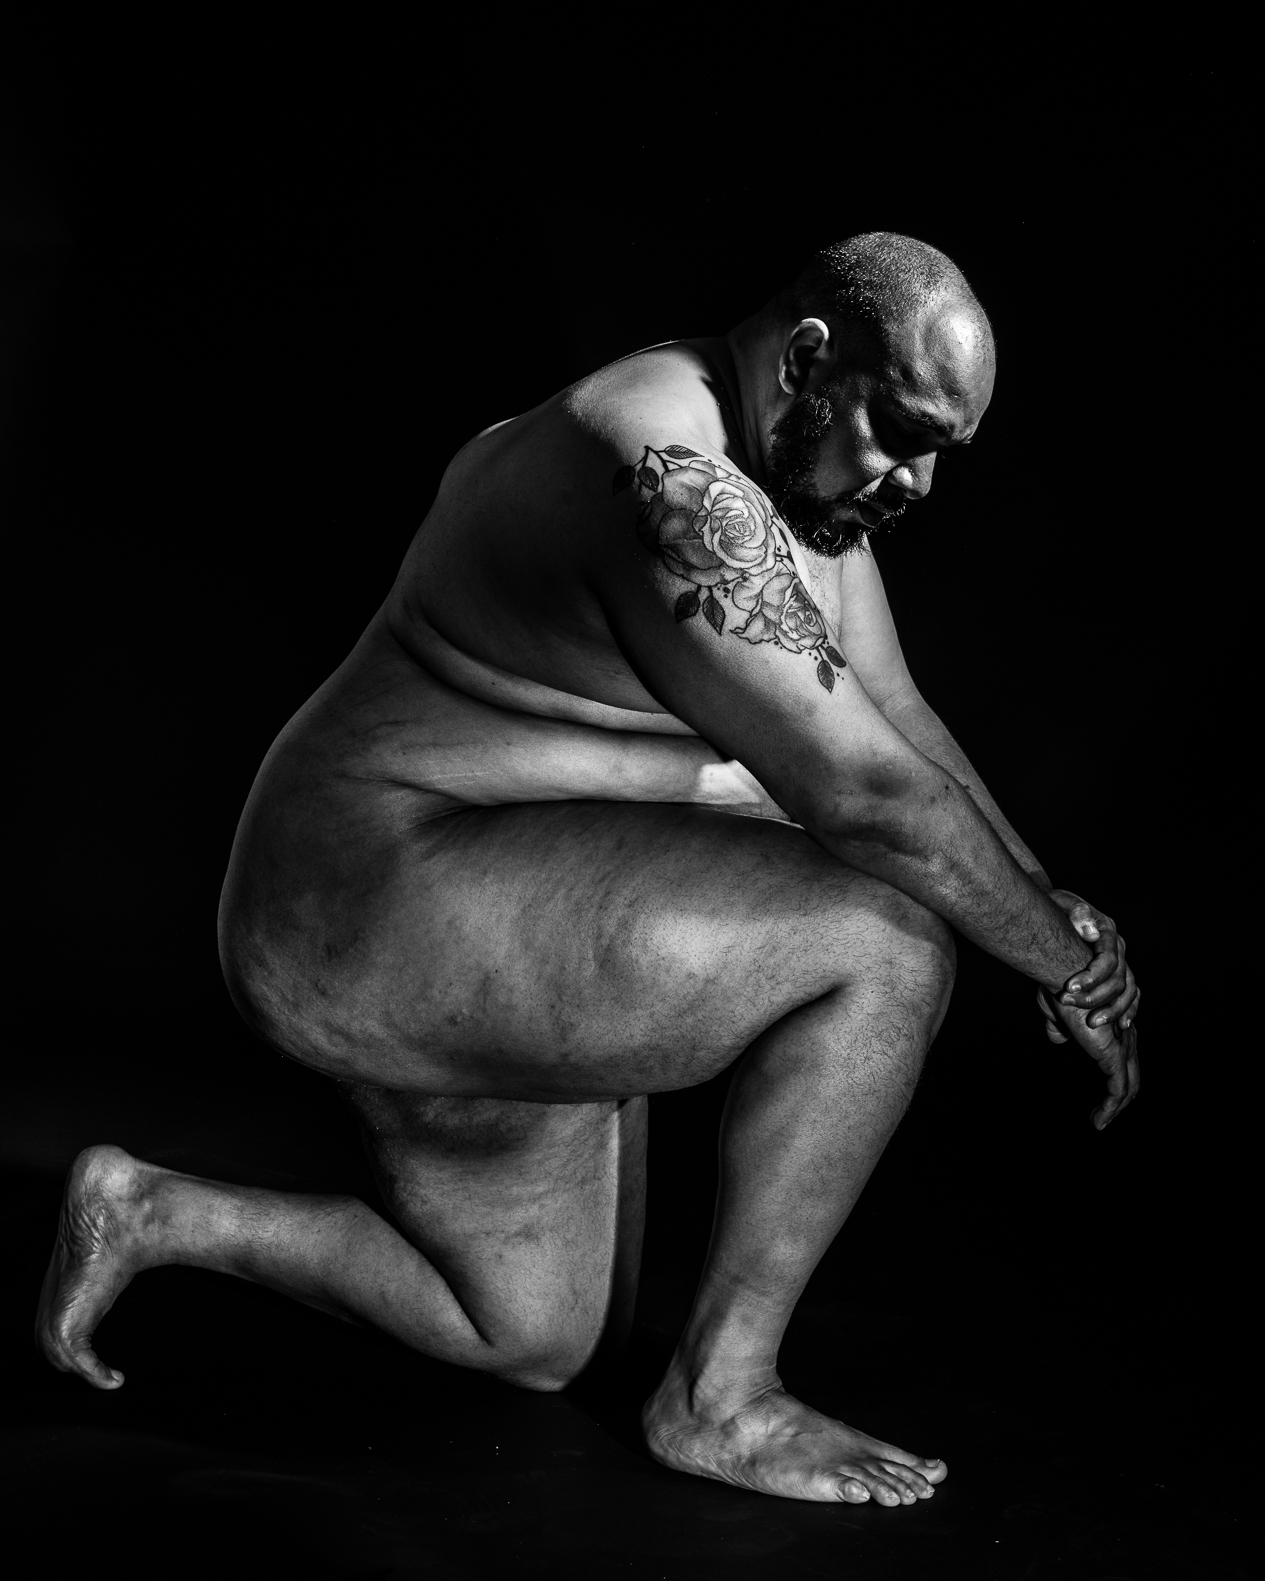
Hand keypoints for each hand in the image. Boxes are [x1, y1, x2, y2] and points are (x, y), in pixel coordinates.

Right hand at [1037, 988, 1140, 1128]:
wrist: (1064, 974)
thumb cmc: (1057, 983)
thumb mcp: (1055, 1009)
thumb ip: (1059, 1025)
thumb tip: (1058, 1038)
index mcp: (1112, 1021)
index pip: (1122, 1053)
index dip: (1116, 1072)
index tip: (1101, 1088)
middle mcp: (1123, 1032)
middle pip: (1132, 1072)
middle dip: (1122, 1096)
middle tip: (1104, 1115)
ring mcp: (1120, 1045)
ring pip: (1129, 1085)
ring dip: (1114, 1107)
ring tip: (1099, 1122)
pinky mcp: (1113, 1055)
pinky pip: (1119, 1089)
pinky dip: (1111, 1108)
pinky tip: (1098, 1121)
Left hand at [1046, 890, 1139, 1031]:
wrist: (1057, 910)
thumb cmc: (1057, 907)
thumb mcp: (1062, 902)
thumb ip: (1076, 912)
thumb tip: (1090, 930)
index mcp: (1107, 931)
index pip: (1107, 959)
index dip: (1091, 976)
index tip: (1068, 988)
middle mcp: (1117, 948)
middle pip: (1117, 979)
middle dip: (1094, 996)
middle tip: (1067, 1004)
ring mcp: (1120, 962)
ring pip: (1127, 990)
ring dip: (1112, 1009)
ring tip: (1092, 1023)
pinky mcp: (1117, 973)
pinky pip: (1130, 994)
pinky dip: (1127, 1010)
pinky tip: (1120, 1026)